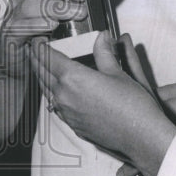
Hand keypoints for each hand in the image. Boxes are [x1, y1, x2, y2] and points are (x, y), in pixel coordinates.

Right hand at [0, 0, 91, 76]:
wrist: (20, 56)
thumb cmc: (42, 27)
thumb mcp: (63, 5)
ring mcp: (13, 15)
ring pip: (28, 4)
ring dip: (56, 7)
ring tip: (78, 13)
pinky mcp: (11, 35)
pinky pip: (20, 26)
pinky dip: (38, 24)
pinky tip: (53, 25)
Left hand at [30, 32, 175, 175]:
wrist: (140, 136)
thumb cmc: (133, 107)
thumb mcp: (118, 73)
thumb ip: (104, 53)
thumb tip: (102, 38)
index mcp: (74, 79)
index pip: (49, 58)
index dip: (41, 48)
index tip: (38, 42)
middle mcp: (65, 96)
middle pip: (42, 74)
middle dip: (37, 61)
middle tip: (35, 52)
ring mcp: (67, 113)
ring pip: (47, 92)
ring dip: (42, 78)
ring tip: (42, 69)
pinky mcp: (73, 125)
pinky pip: (56, 107)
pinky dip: (53, 95)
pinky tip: (58, 93)